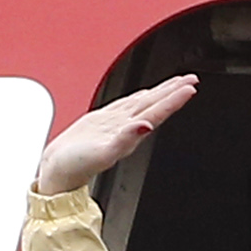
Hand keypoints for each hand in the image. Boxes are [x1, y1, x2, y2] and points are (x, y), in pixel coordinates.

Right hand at [36, 76, 195, 194]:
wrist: (58, 172)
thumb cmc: (76, 167)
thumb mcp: (103, 154)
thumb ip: (125, 139)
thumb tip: (145, 126)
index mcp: (129, 133)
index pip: (158, 112)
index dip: (174, 99)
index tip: (189, 87)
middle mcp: (126, 128)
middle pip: (155, 104)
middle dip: (173, 91)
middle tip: (191, 78)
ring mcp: (116, 124)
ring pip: (143, 103)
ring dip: (160, 92)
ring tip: (175, 83)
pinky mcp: (102, 121)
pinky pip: (125, 105)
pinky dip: (137, 97)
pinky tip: (143, 94)